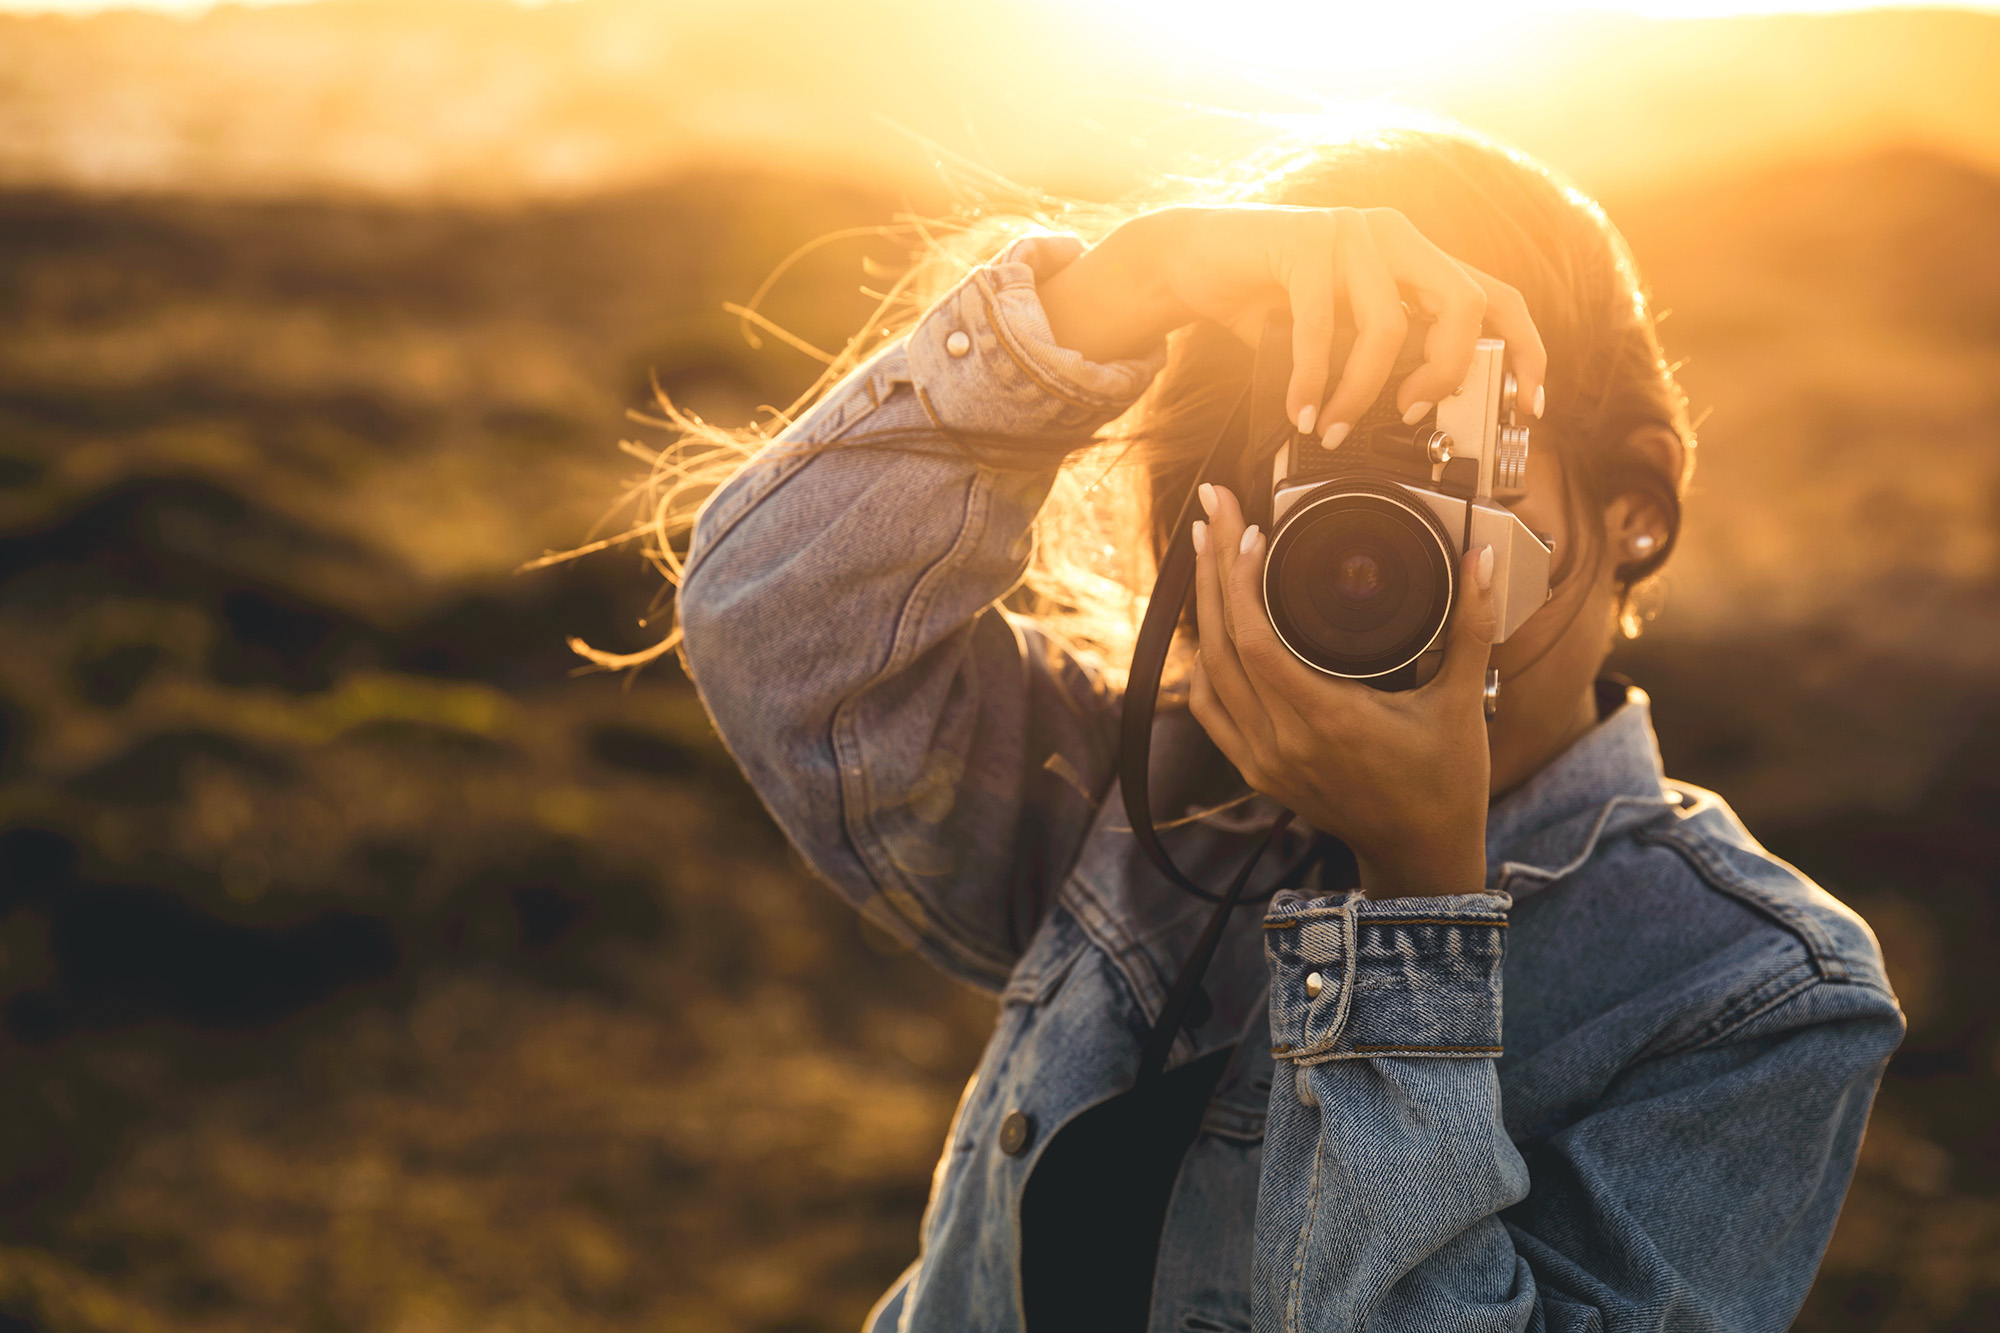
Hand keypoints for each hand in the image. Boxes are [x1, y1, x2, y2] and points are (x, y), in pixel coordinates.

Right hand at [1037, 205, 1546, 438]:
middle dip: (1446, 372)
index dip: (1526, 350)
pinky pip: (1321, 326)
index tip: (1531, 406)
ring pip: (1387, 324)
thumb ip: (1377, 357)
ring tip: (1337, 429)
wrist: (1188, 260)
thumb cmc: (1264, 300)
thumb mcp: (1335, 333)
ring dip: (1362, 392)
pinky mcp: (1304, 240)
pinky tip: (1301, 410)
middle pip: (1462, 302)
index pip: (1495, 296)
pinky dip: (1313, 380)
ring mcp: (1351, 231)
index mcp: (1412, 257)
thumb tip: (1412, 419)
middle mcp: (1393, 235)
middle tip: (1413, 415)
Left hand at [1187, 484, 1497, 899]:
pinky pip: (1209, 708)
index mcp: (1328, 722)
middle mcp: (1283, 742)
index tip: (1252, 530)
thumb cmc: (1446, 783)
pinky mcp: (1256, 770)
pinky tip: (1212, 624)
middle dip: (1213, 569)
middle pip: (1222, 644)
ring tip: (1208, 550)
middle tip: (1213, 509)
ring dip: (1204, 609)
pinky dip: (1206, 662)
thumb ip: (1471, 626)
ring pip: (1207, 673)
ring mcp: (1263, 760)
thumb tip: (1480, 561)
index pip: (1257, 641)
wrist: (1422, 855)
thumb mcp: (1463, 702)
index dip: (1243, 580)